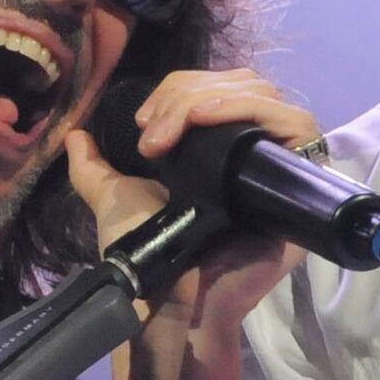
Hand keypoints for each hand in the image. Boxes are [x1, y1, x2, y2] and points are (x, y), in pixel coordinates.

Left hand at [60, 67, 325, 352]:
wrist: (171, 295)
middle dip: (189, 93)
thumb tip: (77, 135)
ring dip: (213, 98)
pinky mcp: (302, 185)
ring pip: (266, 97)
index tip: (144, 123)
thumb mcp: (113, 197)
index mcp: (222, 153)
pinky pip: (298, 125)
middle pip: (243, 85)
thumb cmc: (146, 250)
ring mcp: (282, 169)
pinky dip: (251, 109)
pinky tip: (208, 120)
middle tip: (152, 130)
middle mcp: (255, 156)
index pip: (218, 88)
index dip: (181, 89)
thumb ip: (93, 167)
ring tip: (174, 128)